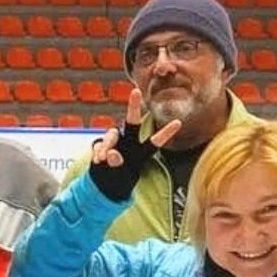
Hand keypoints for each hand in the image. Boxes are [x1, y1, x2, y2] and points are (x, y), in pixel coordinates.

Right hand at [86, 88, 181, 203]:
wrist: (103, 184)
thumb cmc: (119, 180)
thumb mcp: (121, 177)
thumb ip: (118, 166)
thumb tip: (111, 153)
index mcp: (140, 152)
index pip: (154, 142)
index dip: (166, 133)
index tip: (178, 123)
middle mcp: (129, 142)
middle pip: (132, 121)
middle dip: (133, 106)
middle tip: (136, 91)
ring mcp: (115, 142)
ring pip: (112, 134)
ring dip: (108, 144)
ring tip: (103, 159)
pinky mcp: (102, 144)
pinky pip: (100, 144)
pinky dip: (98, 151)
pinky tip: (98, 160)